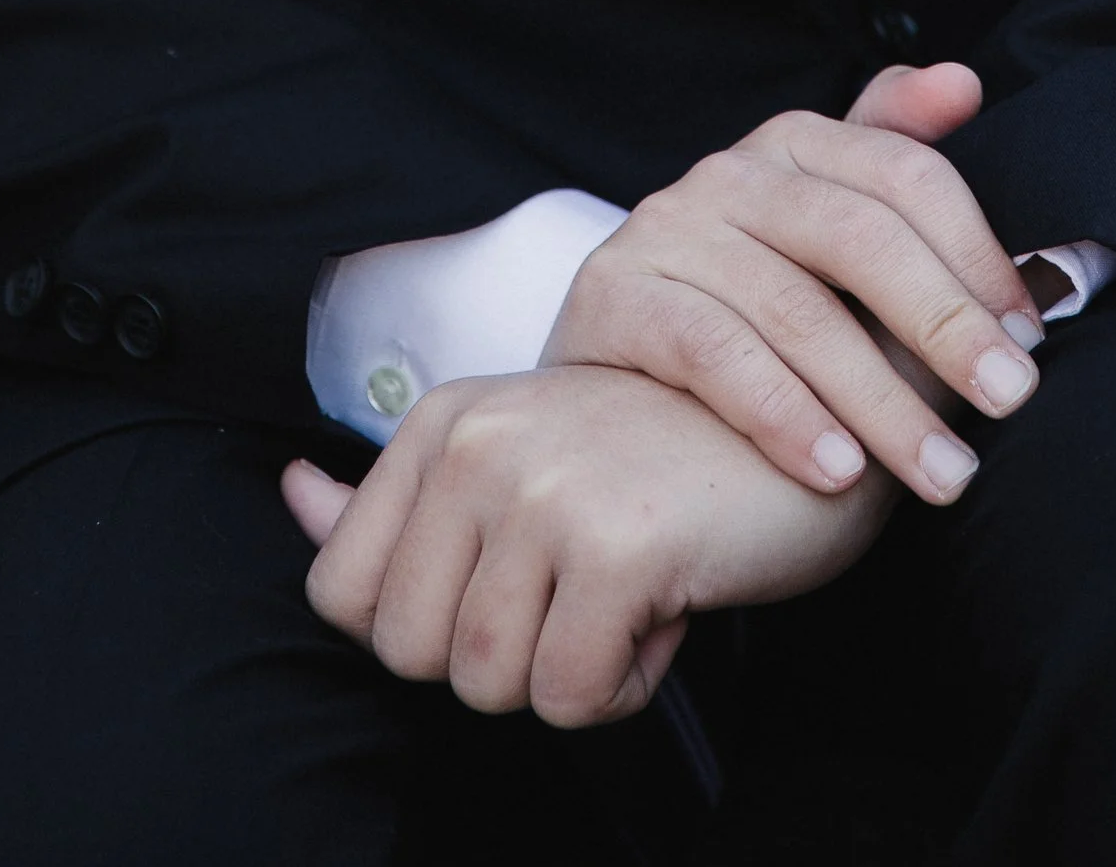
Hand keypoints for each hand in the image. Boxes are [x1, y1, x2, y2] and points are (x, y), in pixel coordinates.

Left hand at [281, 365, 893, 726]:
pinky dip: (626, 686)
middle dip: (501, 658)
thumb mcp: (526, 458)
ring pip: (488, 687)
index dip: (429, 629)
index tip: (513, 584)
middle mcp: (477, 439)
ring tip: (629, 592)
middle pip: (412, 655)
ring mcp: (543, 486)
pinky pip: (570, 698)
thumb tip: (294, 496)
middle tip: (583, 589)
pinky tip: (671, 605)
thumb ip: (403, 496)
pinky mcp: (615, 544)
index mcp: (444, 418)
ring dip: (569, 673)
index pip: (343, 596)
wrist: (821, 423)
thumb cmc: (665, 459)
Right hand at [541, 58, 1043, 503]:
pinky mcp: (615, 295)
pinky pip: (714, 354)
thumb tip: (963, 83)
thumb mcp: (836, 253)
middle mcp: (728, 172)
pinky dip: (786, 416)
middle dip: (946, 325)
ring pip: (796, 309)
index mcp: (797, 145)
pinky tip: (840, 473)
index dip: (976, 251)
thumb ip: (900, 179)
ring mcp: (666, 229)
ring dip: (882, 403)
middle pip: (858, 238)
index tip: (1029, 331)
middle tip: (1010, 400)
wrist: (623, 410)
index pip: (905, 173)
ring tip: (942, 471)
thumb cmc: (759, 327)